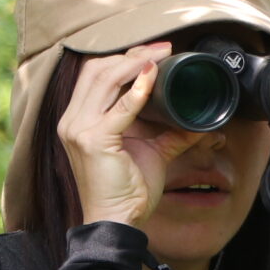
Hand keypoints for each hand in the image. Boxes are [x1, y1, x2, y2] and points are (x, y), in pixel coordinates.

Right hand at [54, 42, 174, 228]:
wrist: (117, 221)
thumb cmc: (127, 191)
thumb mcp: (151, 153)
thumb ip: (170, 133)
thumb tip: (196, 121)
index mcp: (78, 119)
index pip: (94, 74)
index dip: (123, 57)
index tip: (154, 51)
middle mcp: (72, 121)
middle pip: (96, 69)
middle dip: (131, 53)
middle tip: (162, 48)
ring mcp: (79, 129)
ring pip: (104, 79)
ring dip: (135, 62)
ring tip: (161, 55)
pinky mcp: (94, 141)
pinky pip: (119, 108)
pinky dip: (138, 90)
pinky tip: (152, 76)